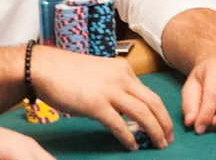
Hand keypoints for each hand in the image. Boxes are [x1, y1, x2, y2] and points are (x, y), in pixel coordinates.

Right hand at [32, 47, 173, 150]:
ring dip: (154, 131)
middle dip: (164, 122)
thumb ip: (114, 87)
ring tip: (159, 144)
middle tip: (169, 138)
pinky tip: (133, 146)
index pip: (148, 92)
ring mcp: (110, 91)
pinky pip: (119, 124)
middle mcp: (122, 78)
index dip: (159, 111)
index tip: (163, 124)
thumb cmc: (68, 73)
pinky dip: (128, 137)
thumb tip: (124, 109)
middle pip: (153, 102)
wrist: (45, 68)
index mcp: (124, 70)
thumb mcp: (100, 75)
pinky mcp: (96, 104)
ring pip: (142, 113)